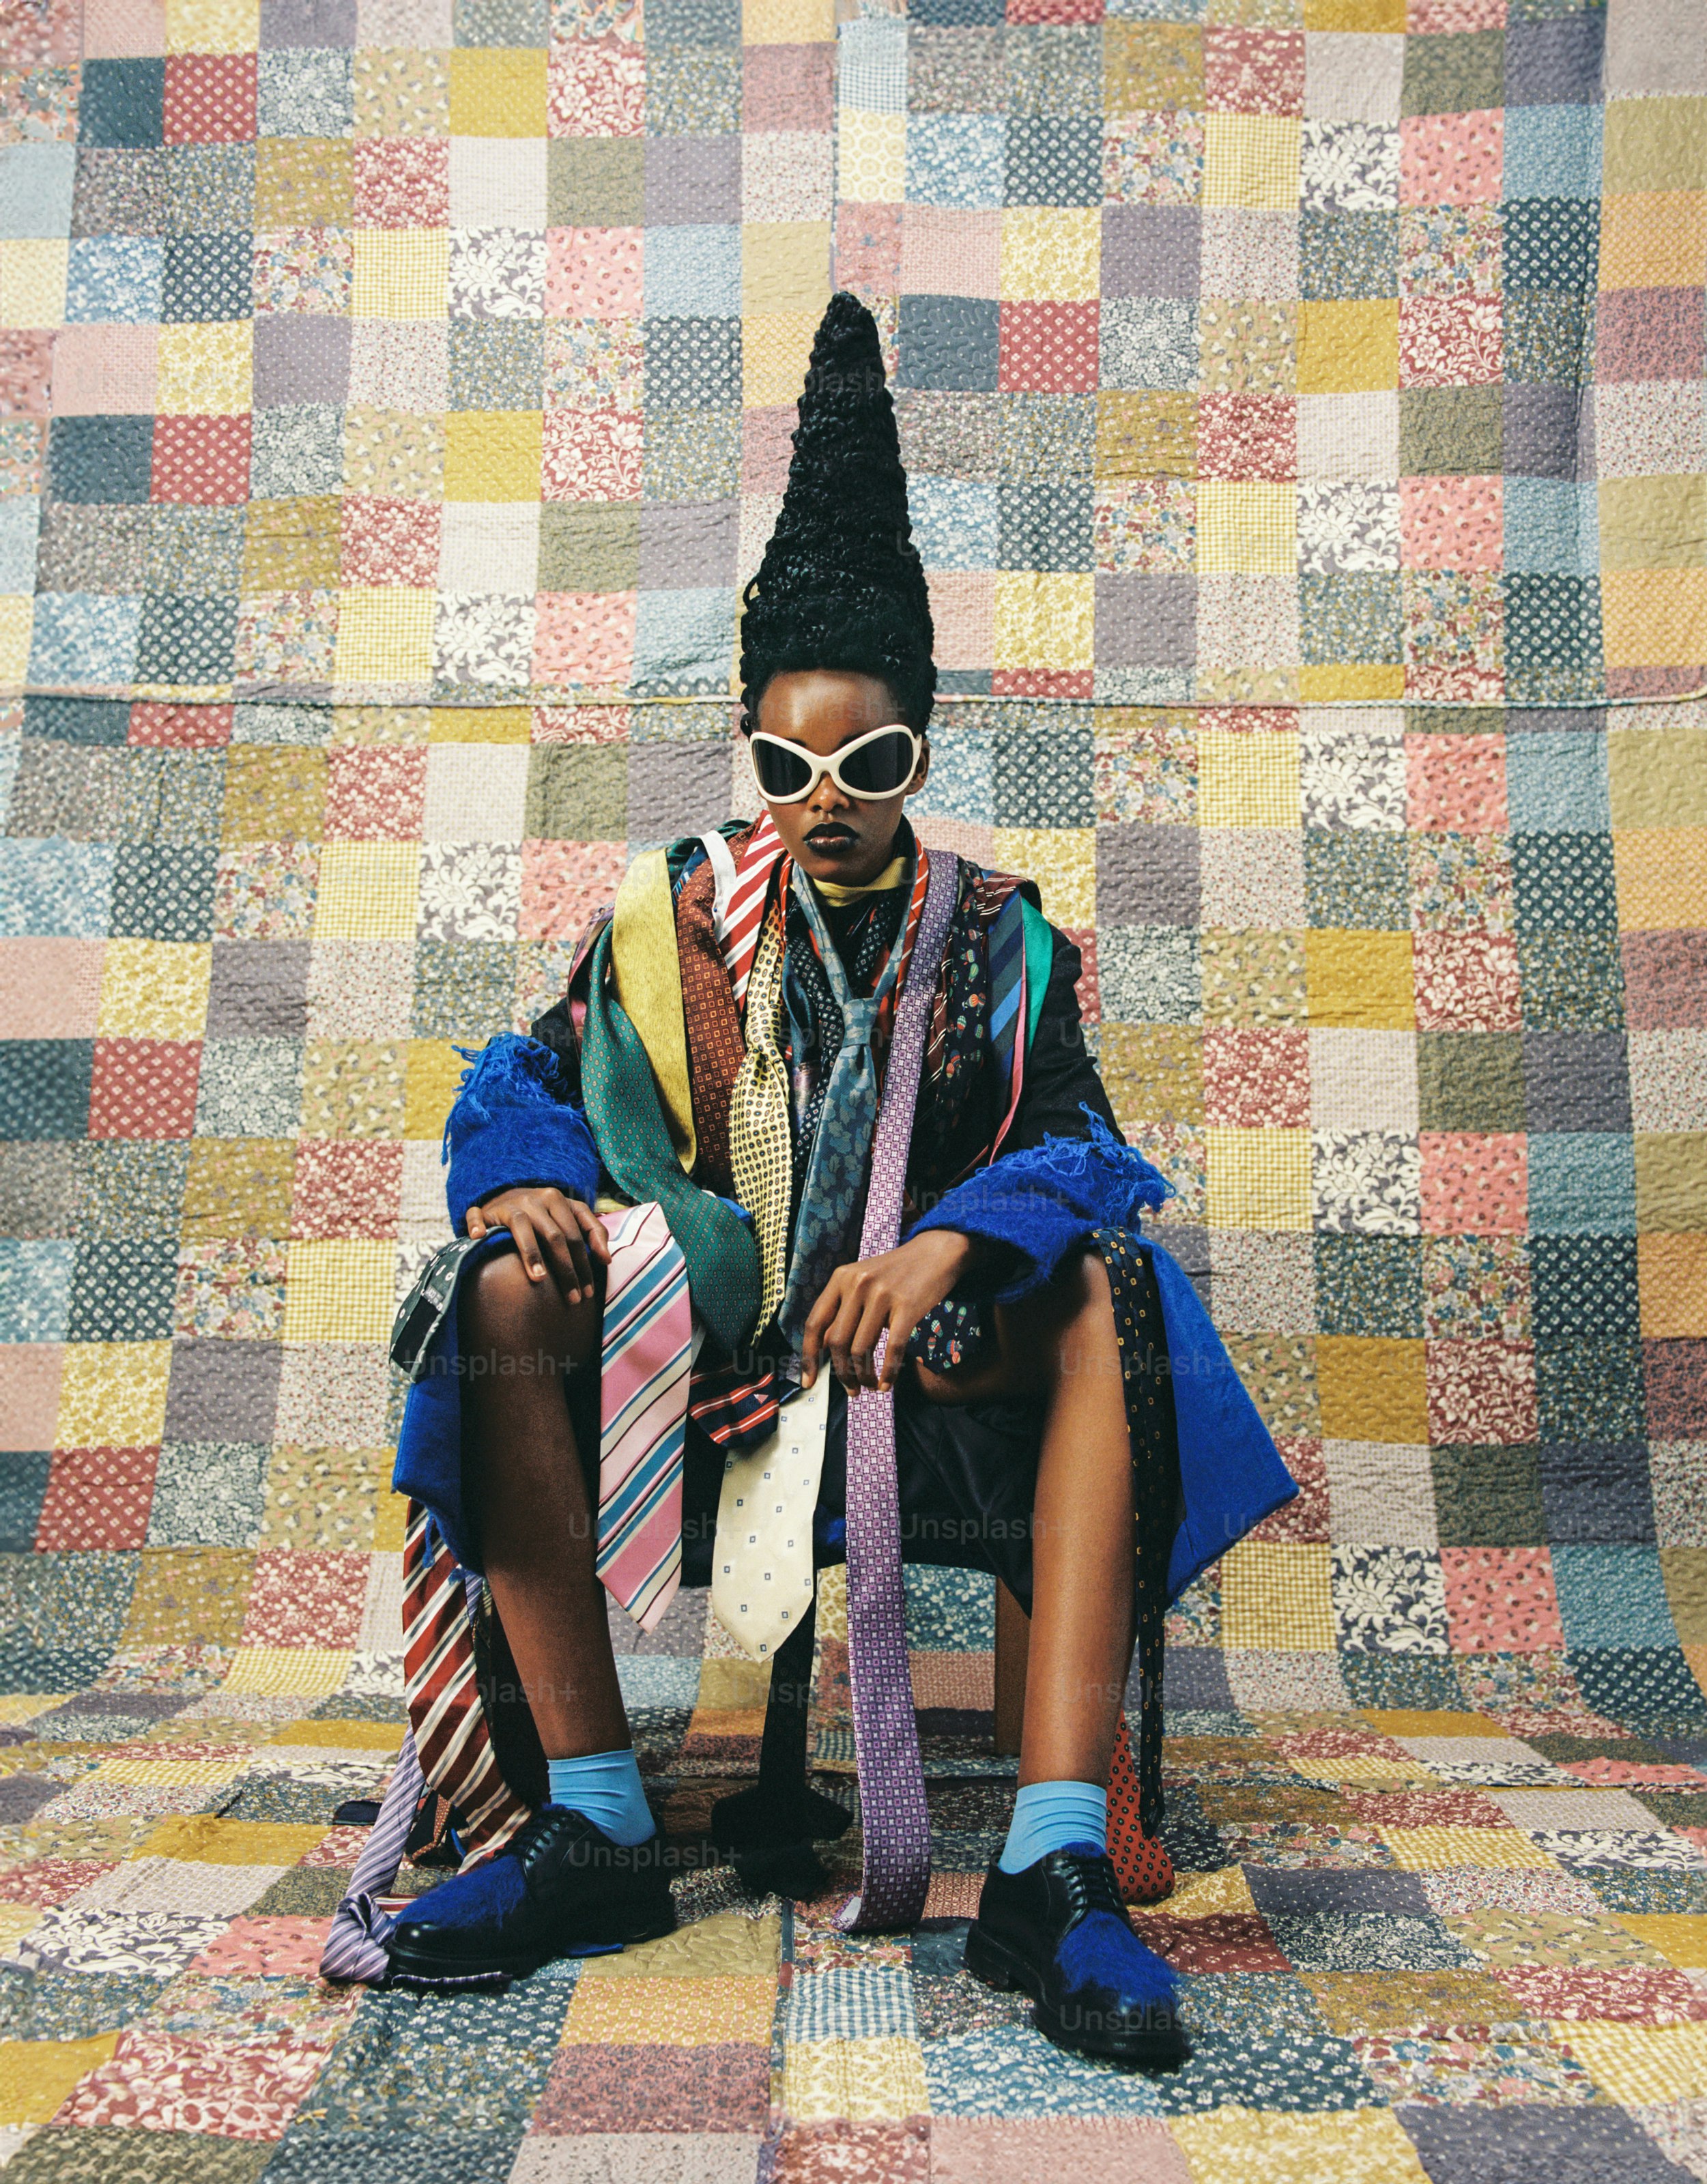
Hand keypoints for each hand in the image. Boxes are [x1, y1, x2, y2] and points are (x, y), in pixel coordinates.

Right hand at [469, 1187, 608, 1306]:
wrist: (506, 1195)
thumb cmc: (542, 1214)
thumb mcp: (568, 1217)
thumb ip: (592, 1232)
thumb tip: (607, 1260)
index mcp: (558, 1200)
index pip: (577, 1233)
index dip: (585, 1262)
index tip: (590, 1290)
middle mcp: (536, 1199)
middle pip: (556, 1236)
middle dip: (567, 1270)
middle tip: (573, 1298)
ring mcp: (510, 1204)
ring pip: (523, 1228)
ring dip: (531, 1253)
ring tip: (540, 1279)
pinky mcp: (486, 1211)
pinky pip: (477, 1217)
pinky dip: (477, 1226)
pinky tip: (479, 1238)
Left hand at [800, 1230, 974, 1393]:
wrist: (935, 1253)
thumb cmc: (896, 1273)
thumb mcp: (861, 1281)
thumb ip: (842, 1309)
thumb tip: (824, 1346)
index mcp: (841, 1278)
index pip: (814, 1324)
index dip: (808, 1357)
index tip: (808, 1382)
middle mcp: (857, 1284)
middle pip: (837, 1343)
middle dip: (842, 1374)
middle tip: (852, 1390)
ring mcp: (882, 1295)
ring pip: (861, 1349)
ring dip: (863, 1376)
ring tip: (870, 1386)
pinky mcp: (907, 1306)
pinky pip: (892, 1348)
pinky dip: (888, 1372)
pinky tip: (888, 1384)